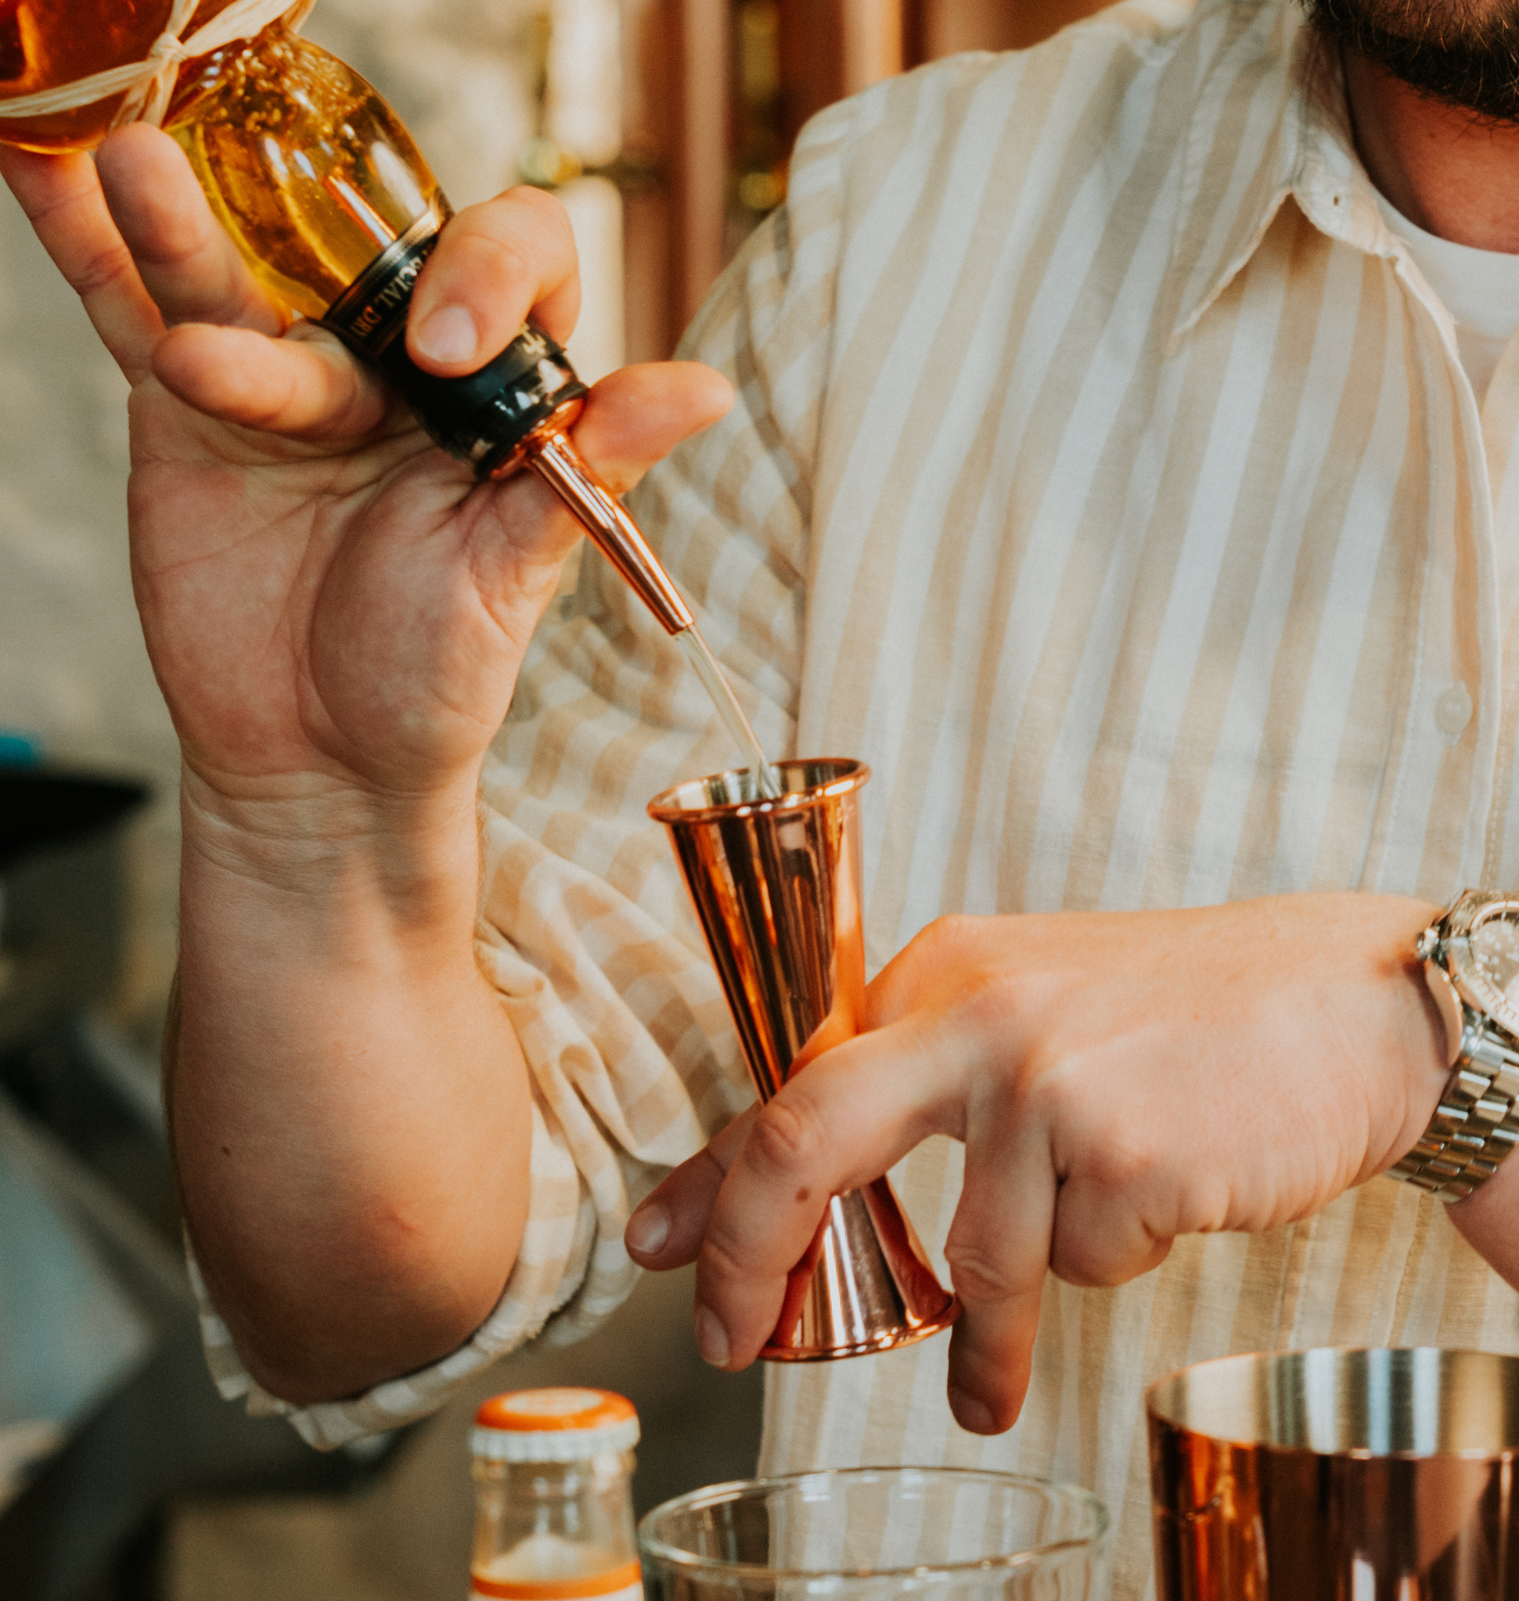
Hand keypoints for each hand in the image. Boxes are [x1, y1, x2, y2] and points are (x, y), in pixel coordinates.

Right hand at [0, 129, 728, 853]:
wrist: (324, 765)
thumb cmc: (436, 680)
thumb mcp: (518, 578)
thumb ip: (590, 469)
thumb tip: (703, 388)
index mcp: (493, 391)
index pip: (514, 264)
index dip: (490, 276)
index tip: (446, 352)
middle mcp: (389, 363)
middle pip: (362, 242)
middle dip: (329, 231)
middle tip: (316, 297)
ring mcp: (281, 373)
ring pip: (235, 267)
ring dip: (186, 217)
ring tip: (144, 169)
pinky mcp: (181, 404)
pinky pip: (131, 306)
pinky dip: (88, 241)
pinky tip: (51, 173)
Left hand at [626, 896, 1449, 1430]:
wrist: (1372, 1005)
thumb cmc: (1209, 1022)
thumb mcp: (1050, 1012)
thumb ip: (940, 1079)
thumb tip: (827, 1188)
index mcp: (945, 974)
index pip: (790, 1081)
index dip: (712, 1180)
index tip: (661, 1253)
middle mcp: (978, 1015)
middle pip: (809, 1143)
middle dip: (755, 1260)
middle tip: (732, 1346)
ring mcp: (1050, 1085)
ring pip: (977, 1259)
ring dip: (983, 1344)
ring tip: (987, 1400)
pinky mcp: (1126, 1155)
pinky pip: (1087, 1266)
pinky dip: (1118, 1263)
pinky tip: (1176, 1201)